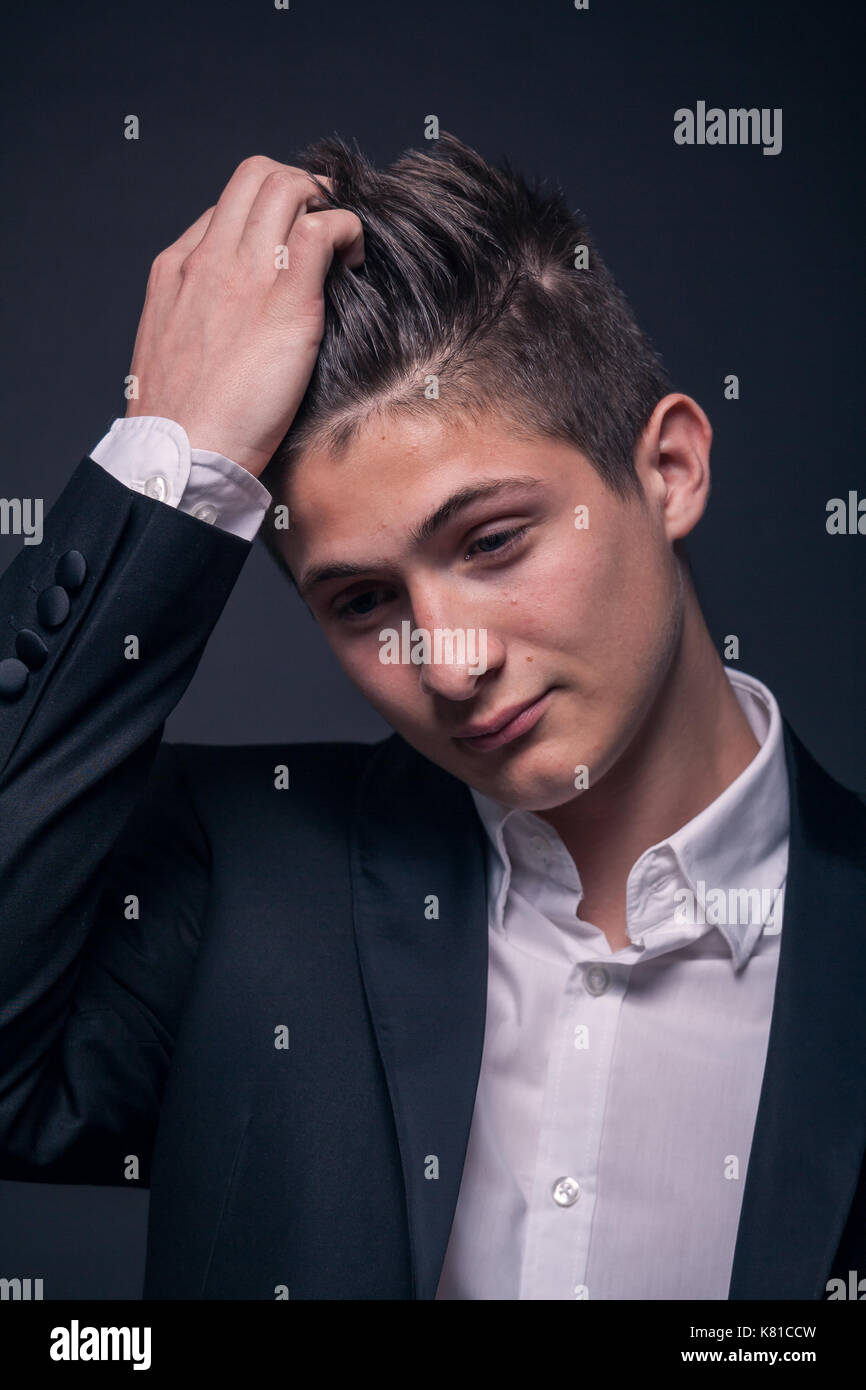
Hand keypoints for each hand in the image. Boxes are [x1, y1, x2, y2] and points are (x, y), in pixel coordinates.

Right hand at [125, 155, 363, 476]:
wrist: (183, 453)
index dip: (262, 217)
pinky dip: (347, 230)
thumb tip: (234, 322)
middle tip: (324, 222)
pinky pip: (323, 227)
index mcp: (176, 270)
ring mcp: (246, 272)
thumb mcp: (174, 353)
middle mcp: (208, 258)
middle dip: (298, 186)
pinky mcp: (286, 298)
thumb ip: (199, 320)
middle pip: (254, 176)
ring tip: (341, 244)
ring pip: (287, 186)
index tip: (286, 245)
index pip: (222, 210)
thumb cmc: (185, 424)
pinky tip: (353, 262)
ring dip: (324, 201)